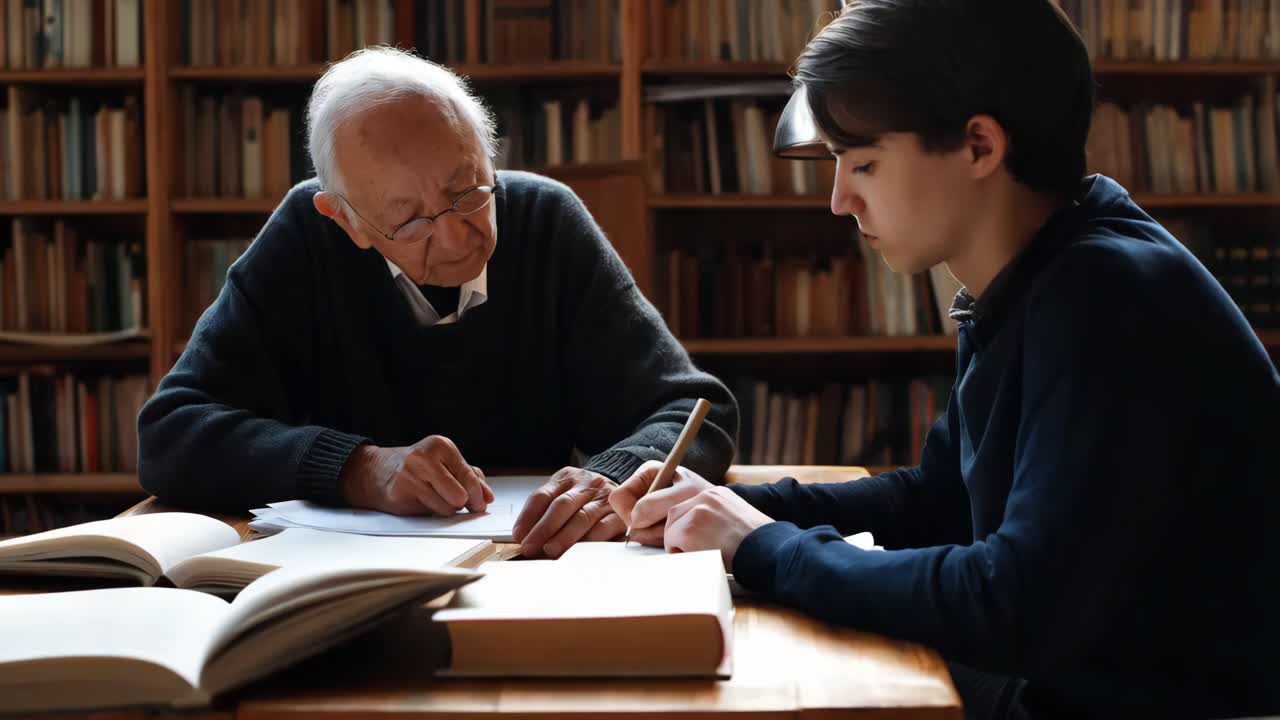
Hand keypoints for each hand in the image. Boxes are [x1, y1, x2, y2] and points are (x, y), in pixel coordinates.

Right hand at [340, 437, 493, 515]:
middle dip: (460, 503)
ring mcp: (410, 477)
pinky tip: (420, 500)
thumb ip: (470, 476)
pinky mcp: (399, 496)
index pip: (469, 477)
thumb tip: (487, 496)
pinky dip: (429, 512)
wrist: (376, 471)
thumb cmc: (417, 466)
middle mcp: (424, 458)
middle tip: (453, 499)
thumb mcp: (445, 461)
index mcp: (440, 445)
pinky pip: (429, 515)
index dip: (478, 496)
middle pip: (460, 496)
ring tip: (432, 496)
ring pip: (446, 509)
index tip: (480, 504)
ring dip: (444, 509)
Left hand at [512, 467, 623, 557]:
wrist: (621, 490)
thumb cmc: (585, 498)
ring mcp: (604, 499)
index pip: (543, 495)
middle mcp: (586, 485)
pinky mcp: (618, 516)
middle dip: (544, 528)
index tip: (519, 535)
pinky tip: (578, 551)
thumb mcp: (562, 494)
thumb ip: (543, 512)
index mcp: (566, 479)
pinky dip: (590, 540)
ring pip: (582, 517)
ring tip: (550, 551)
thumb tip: (523, 537)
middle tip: (531, 547)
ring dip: (564, 537)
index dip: (528, 516)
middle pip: (562, 505)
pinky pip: (604, 528)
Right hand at [609, 460, 714, 547]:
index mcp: (647, 474)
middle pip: (626, 514)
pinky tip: (672, 533)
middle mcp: (644, 489)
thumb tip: (634, 521)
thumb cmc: (703, 498)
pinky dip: (658, 538)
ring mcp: (648, 506)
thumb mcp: (681, 495)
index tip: (644, 522)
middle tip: (666, 525)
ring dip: (653, 533)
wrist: (718, 514)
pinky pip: (645, 535)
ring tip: (673, 527)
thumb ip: (655, 504)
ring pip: (636, 528)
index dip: (628, 513)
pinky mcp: (653, 521)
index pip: (619, 497)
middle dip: (644, 525)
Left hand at [665, 486, 773, 568]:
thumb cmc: (759, 544)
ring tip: (698, 554)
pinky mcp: (691, 528)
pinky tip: (700, 557)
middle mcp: (706, 496)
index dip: (685, 523)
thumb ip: (716, 518)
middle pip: (675, 513)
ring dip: (678, 543)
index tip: (691, 538)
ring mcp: (698, 510)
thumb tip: (696, 533)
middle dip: (676, 532)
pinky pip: (672, 541)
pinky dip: (680, 553)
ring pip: (672, 527)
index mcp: (718, 493)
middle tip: (687, 549)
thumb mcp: (737, 519)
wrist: (771, 551)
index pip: (689, 504)